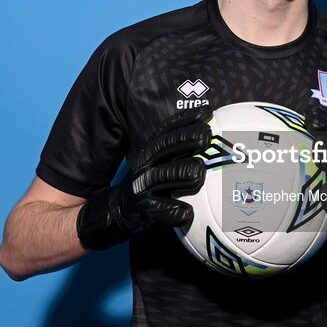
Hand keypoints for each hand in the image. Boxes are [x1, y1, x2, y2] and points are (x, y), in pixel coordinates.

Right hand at [77, 107, 211, 249]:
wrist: (117, 210)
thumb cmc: (149, 183)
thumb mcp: (157, 162)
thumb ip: (177, 149)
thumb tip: (209, 133)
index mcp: (151, 151)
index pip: (168, 130)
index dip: (186, 120)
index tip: (206, 113)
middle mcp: (146, 164)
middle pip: (166, 147)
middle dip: (186, 139)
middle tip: (206, 136)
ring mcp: (143, 185)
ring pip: (164, 175)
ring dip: (183, 173)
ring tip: (199, 173)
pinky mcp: (143, 208)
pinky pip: (160, 209)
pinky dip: (175, 212)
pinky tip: (188, 213)